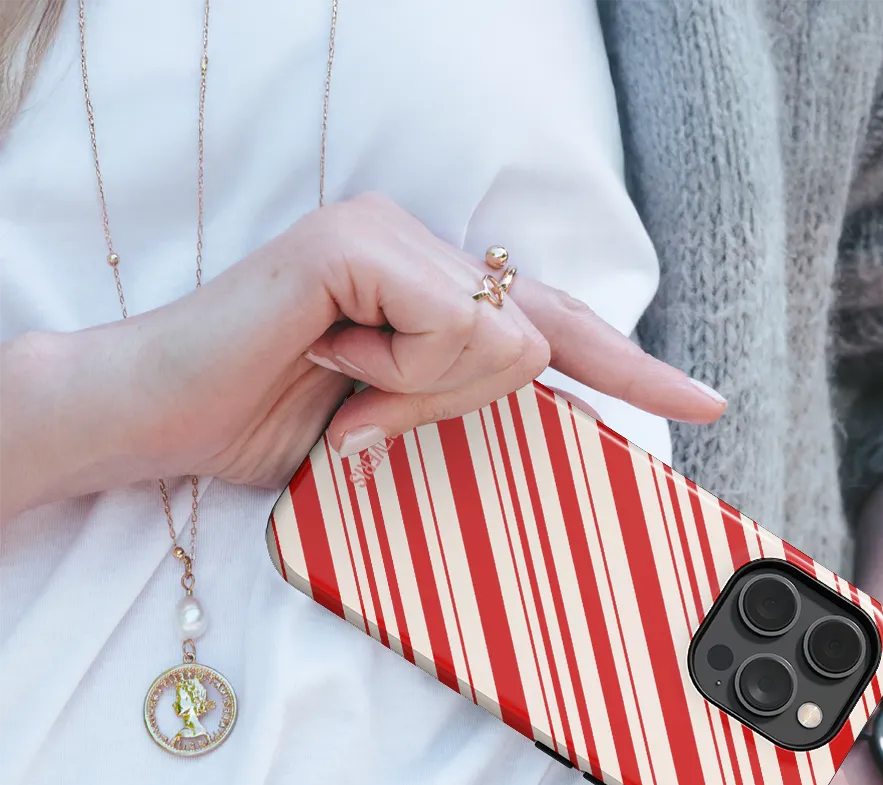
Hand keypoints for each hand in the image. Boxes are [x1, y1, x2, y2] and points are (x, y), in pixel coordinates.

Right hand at [46, 192, 723, 495]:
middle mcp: (423, 244)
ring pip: (504, 340)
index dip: (632, 367)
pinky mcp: (356, 243)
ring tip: (339, 388)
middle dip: (462, 405)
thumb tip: (537, 394)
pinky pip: (452, 328)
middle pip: (537, 339)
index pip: (557, 327)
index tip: (702, 402)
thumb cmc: (271, 428)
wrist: (156, 422)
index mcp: (436, 288)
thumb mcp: (396, 430)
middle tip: (362, 414)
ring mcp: (390, 232)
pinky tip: (332, 361)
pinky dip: (401, 376)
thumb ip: (467, 406)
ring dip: (422, 398)